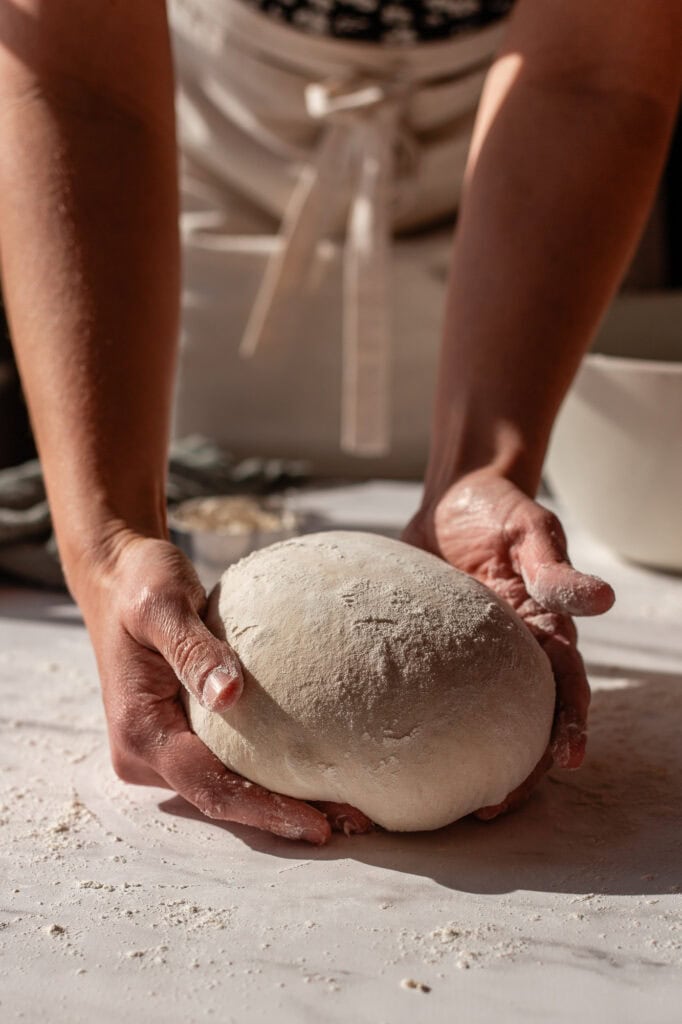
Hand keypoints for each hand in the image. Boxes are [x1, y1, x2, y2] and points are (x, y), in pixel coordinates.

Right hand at [72, 531, 352, 843]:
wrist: (117, 577)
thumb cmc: (140, 583)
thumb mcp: (163, 604)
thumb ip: (193, 649)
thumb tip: (231, 694)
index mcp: (139, 730)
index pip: (208, 786)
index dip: (263, 810)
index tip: (317, 824)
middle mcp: (146, 752)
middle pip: (221, 799)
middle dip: (282, 816)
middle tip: (353, 823)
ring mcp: (161, 747)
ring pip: (225, 788)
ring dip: (280, 800)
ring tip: (346, 809)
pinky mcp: (180, 734)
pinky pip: (226, 763)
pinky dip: (269, 774)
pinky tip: (316, 774)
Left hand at [403, 469, 614, 816]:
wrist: (453, 497)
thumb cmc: (500, 511)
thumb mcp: (531, 533)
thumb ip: (556, 569)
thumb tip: (602, 600)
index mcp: (544, 630)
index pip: (565, 687)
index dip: (569, 725)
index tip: (566, 759)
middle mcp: (511, 654)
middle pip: (523, 721)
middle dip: (517, 767)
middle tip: (491, 806)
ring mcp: (471, 658)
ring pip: (477, 720)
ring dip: (470, 760)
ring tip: (444, 800)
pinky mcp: (433, 652)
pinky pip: (431, 695)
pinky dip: (423, 725)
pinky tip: (395, 753)